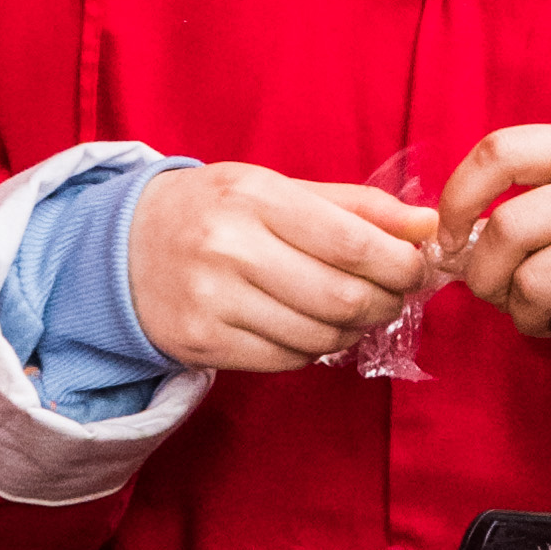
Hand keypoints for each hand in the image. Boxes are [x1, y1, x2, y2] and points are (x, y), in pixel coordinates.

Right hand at [124, 163, 434, 375]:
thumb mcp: (276, 190)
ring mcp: (212, 301)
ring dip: (353, 330)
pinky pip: (287, 360)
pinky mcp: (202, 343)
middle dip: (385, 303)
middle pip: (342, 297)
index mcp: (254, 198)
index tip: (416, 269)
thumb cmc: (215, 212)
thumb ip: (355, 206)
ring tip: (352, 312)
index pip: (352, 242)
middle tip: (391, 297)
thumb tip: (427, 224)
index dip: (399, 264)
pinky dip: (314, 349)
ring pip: (319, 336)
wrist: (123, 249)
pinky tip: (309, 327)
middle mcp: (230, 249)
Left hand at [435, 118, 550, 347]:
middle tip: (492, 290)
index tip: (448, 236)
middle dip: (483, 275)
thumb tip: (455, 244)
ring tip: (536, 312)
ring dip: (522, 313)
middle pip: (509, 230)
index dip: (457, 197)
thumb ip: (537, 190)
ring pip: (537, 285)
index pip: (502, 152)